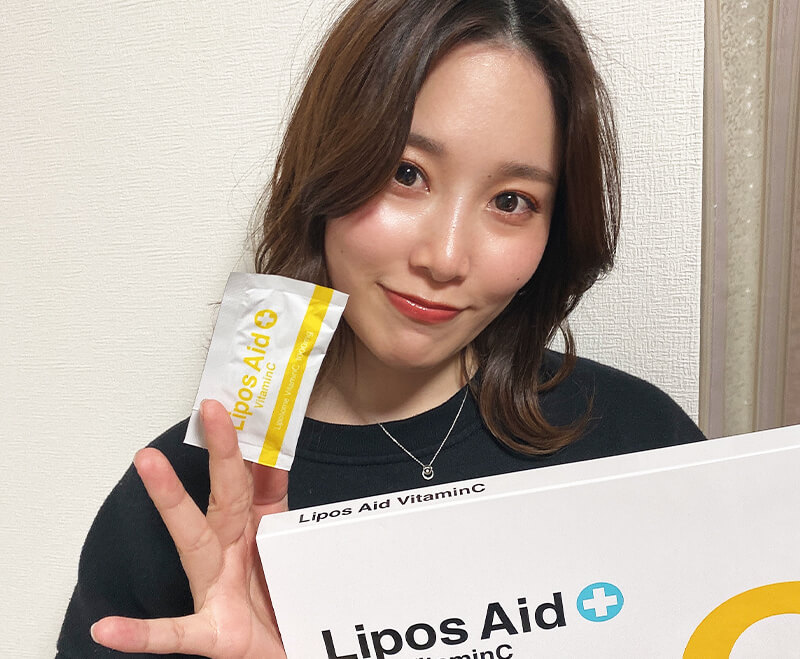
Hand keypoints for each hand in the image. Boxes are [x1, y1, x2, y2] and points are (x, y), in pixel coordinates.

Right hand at [90, 399, 288, 657]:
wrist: (290, 648)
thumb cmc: (279, 594)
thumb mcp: (282, 537)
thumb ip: (275, 499)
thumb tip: (276, 454)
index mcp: (250, 530)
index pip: (249, 478)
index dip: (249, 441)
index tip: (243, 400)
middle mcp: (228, 552)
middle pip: (225, 494)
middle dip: (219, 451)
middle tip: (212, 408)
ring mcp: (215, 591)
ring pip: (194, 540)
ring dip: (172, 501)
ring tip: (148, 464)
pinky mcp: (211, 635)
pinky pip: (173, 634)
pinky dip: (139, 632)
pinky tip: (107, 628)